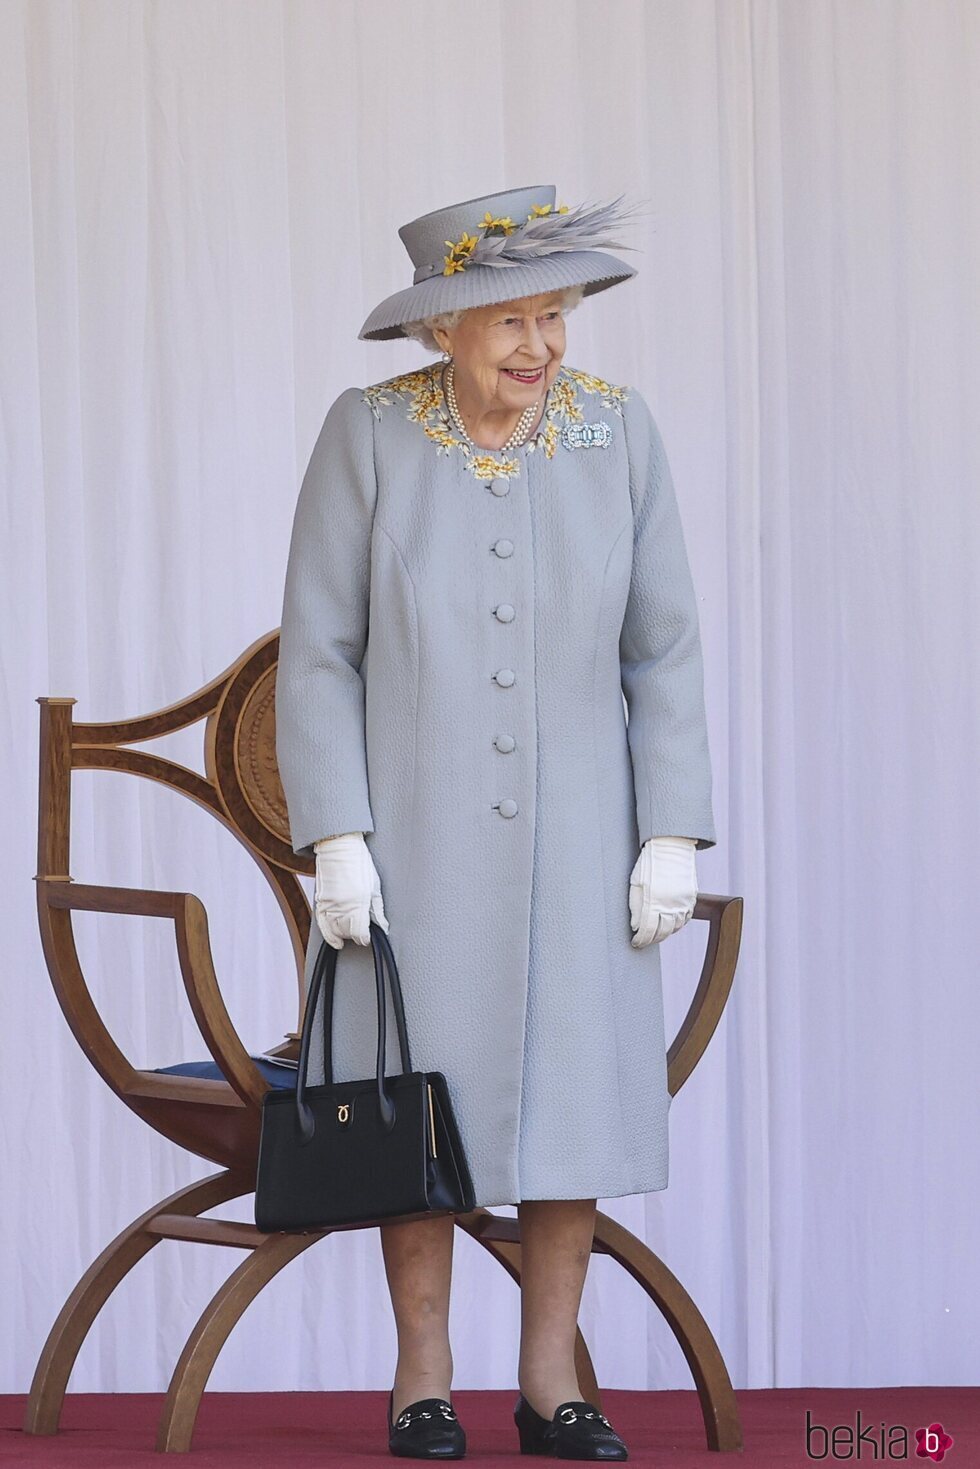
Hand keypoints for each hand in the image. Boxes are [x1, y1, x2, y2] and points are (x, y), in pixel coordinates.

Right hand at [313, 832, 389, 948]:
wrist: (340, 848)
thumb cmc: (360, 863)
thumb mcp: (375, 887)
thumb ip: (378, 910)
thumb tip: (383, 927)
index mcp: (359, 903)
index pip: (360, 933)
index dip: (365, 938)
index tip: (368, 937)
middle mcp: (342, 906)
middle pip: (347, 933)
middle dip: (355, 935)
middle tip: (362, 931)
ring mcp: (329, 904)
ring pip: (334, 931)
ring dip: (343, 934)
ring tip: (350, 932)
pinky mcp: (320, 902)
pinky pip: (322, 925)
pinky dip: (328, 934)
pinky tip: (335, 939)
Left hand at [629, 836, 697, 948]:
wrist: (671, 846)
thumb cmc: (649, 863)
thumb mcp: (635, 883)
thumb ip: (635, 906)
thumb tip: (636, 926)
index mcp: (653, 900)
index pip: (647, 930)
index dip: (641, 940)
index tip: (636, 943)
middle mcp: (670, 904)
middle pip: (662, 932)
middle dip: (652, 939)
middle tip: (645, 940)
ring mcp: (683, 902)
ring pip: (675, 927)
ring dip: (665, 933)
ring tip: (656, 933)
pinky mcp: (691, 897)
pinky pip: (686, 918)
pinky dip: (677, 924)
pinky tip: (670, 924)